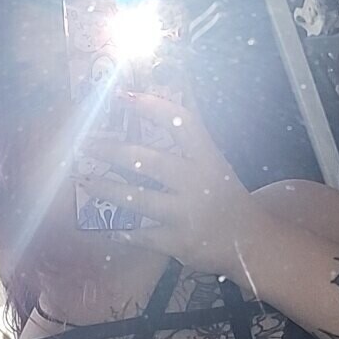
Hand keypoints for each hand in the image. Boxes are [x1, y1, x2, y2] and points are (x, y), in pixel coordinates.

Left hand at [72, 92, 258, 274]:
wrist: (253, 242)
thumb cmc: (227, 198)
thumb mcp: (216, 164)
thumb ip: (191, 141)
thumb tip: (169, 99)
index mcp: (208, 158)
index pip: (180, 123)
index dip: (152, 106)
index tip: (122, 95)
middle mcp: (198, 182)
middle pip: (149, 161)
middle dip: (113, 152)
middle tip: (86, 145)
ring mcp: (188, 214)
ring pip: (139, 199)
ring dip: (107, 190)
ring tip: (85, 182)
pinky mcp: (180, 242)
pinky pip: (143, 235)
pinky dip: (123, 231)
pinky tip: (106, 226)